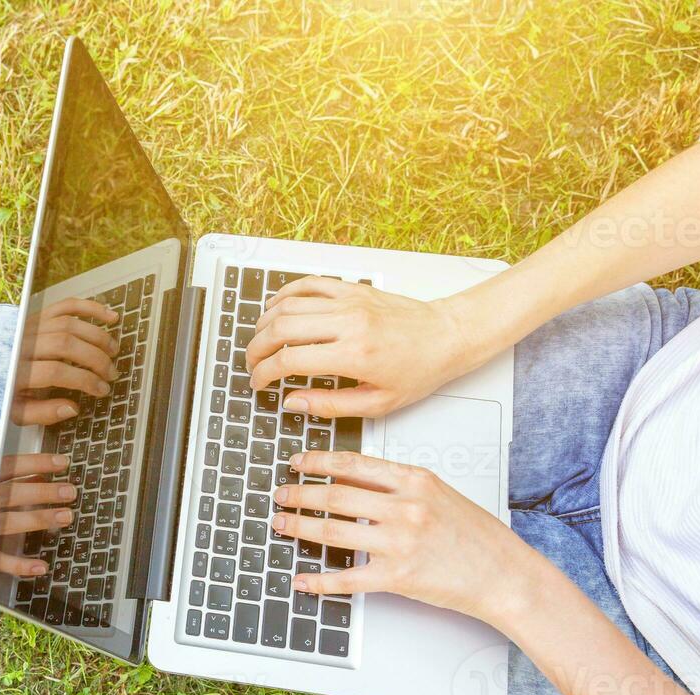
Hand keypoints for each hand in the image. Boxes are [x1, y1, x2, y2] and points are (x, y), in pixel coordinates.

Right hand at [0, 453, 76, 575]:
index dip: (37, 463)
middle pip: (12, 494)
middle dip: (43, 493)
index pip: (9, 466)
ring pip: (8, 523)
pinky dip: (17, 565)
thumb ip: (10, 469)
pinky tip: (41, 567)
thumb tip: (43, 472)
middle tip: (71, 492)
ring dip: (37, 520)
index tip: (64, 462)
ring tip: (66, 517)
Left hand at [11, 298, 120, 425]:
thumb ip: (43, 413)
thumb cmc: (4, 390)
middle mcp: (23, 343)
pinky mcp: (38, 315)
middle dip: (95, 359)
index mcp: (16, 370)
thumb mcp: (16, 412)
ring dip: (97, 336)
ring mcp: (31, 325)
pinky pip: (66, 305)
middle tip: (111, 373)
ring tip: (114, 352)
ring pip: (69, 323)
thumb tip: (73, 408)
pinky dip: (90, 307)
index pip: (56, 372)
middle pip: (65, 344)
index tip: (102, 390)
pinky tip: (109, 316)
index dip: (84, 381)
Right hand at [244, 277, 487, 418]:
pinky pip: (308, 284)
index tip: (258, 383)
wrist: (447, 336)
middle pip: (280, 328)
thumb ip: (330, 406)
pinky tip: (276, 307)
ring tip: (259, 340)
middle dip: (256, 349)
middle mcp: (348, 323)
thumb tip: (293, 402)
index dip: (264, 374)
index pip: (289, 360)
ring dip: (265, 322)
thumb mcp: (377, 403)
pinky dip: (285, 294)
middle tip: (252, 364)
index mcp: (354, 355)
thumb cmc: (419, 370)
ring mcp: (349, 301)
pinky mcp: (352, 290)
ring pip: (288, 304)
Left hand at [271, 450, 533, 625]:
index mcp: (415, 481)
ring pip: (332, 532)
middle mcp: (405, 508)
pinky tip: (303, 578)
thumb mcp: (440, 493)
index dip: (317, 462)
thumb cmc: (477, 536)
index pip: (353, 464)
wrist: (505, 574)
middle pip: (335, 496)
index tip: (297, 462)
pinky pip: (347, 578)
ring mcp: (399, 543)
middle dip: (299, 495)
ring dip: (299, 528)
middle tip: (280, 495)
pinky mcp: (397, 577)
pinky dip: (319, 580)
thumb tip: (353, 479)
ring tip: (281, 525)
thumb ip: (399, 485)